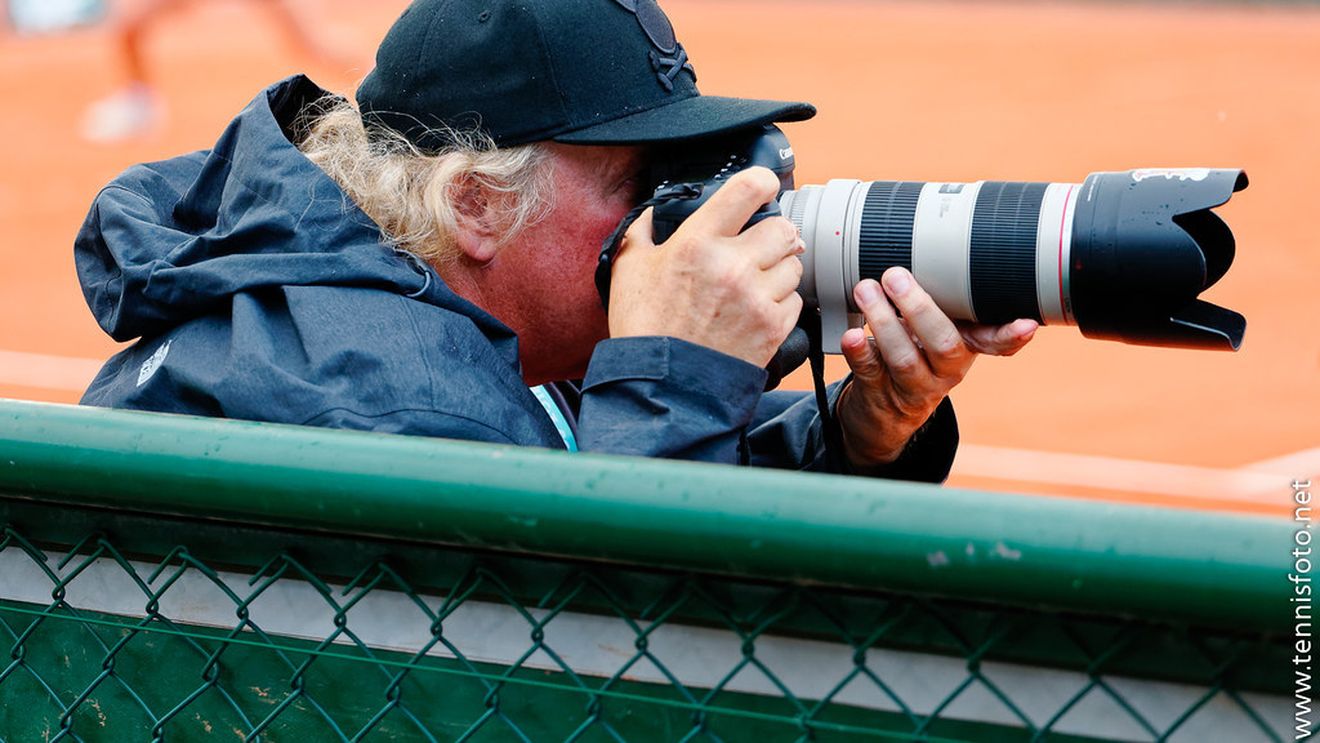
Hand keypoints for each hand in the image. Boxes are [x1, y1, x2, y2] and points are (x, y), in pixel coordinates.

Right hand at [608, 167, 804, 366]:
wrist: (661, 384)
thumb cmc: (645, 328)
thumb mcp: (630, 268)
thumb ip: (643, 232)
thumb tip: (652, 213)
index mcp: (698, 242)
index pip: (749, 188)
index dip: (763, 181)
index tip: (763, 187)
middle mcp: (733, 265)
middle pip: (783, 228)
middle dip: (774, 234)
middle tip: (760, 245)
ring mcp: (756, 298)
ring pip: (794, 265)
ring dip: (780, 269)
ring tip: (756, 282)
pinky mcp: (772, 327)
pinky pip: (795, 300)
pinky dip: (781, 302)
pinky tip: (757, 308)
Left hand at [837, 267, 1036, 467]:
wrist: (885, 413)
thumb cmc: (915, 353)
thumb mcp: (937, 330)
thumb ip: (943, 299)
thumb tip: (933, 246)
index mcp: (966, 347)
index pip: (997, 343)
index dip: (1012, 335)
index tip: (1027, 325)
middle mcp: (946, 370)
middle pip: (943, 343)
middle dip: (920, 308)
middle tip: (896, 276)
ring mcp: (913, 386)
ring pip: (904, 358)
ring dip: (883, 321)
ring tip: (866, 290)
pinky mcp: (880, 394)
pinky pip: (871, 372)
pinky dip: (860, 351)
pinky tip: (851, 335)